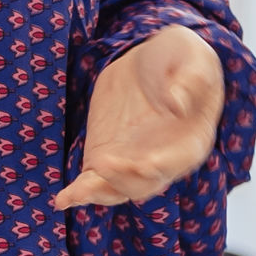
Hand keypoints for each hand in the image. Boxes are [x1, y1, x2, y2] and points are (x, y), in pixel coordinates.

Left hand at [54, 25, 223, 209]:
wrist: (153, 60)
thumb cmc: (181, 56)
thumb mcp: (192, 55)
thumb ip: (191, 78)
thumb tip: (176, 103)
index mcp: (192, 139)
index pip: (179, 161)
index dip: (163, 166)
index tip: (145, 164)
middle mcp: (163, 159)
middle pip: (144, 183)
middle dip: (123, 178)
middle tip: (103, 162)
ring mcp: (133, 161)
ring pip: (117, 189)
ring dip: (97, 192)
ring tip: (76, 192)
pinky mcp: (108, 155)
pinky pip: (94, 181)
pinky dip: (79, 193)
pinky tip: (63, 199)